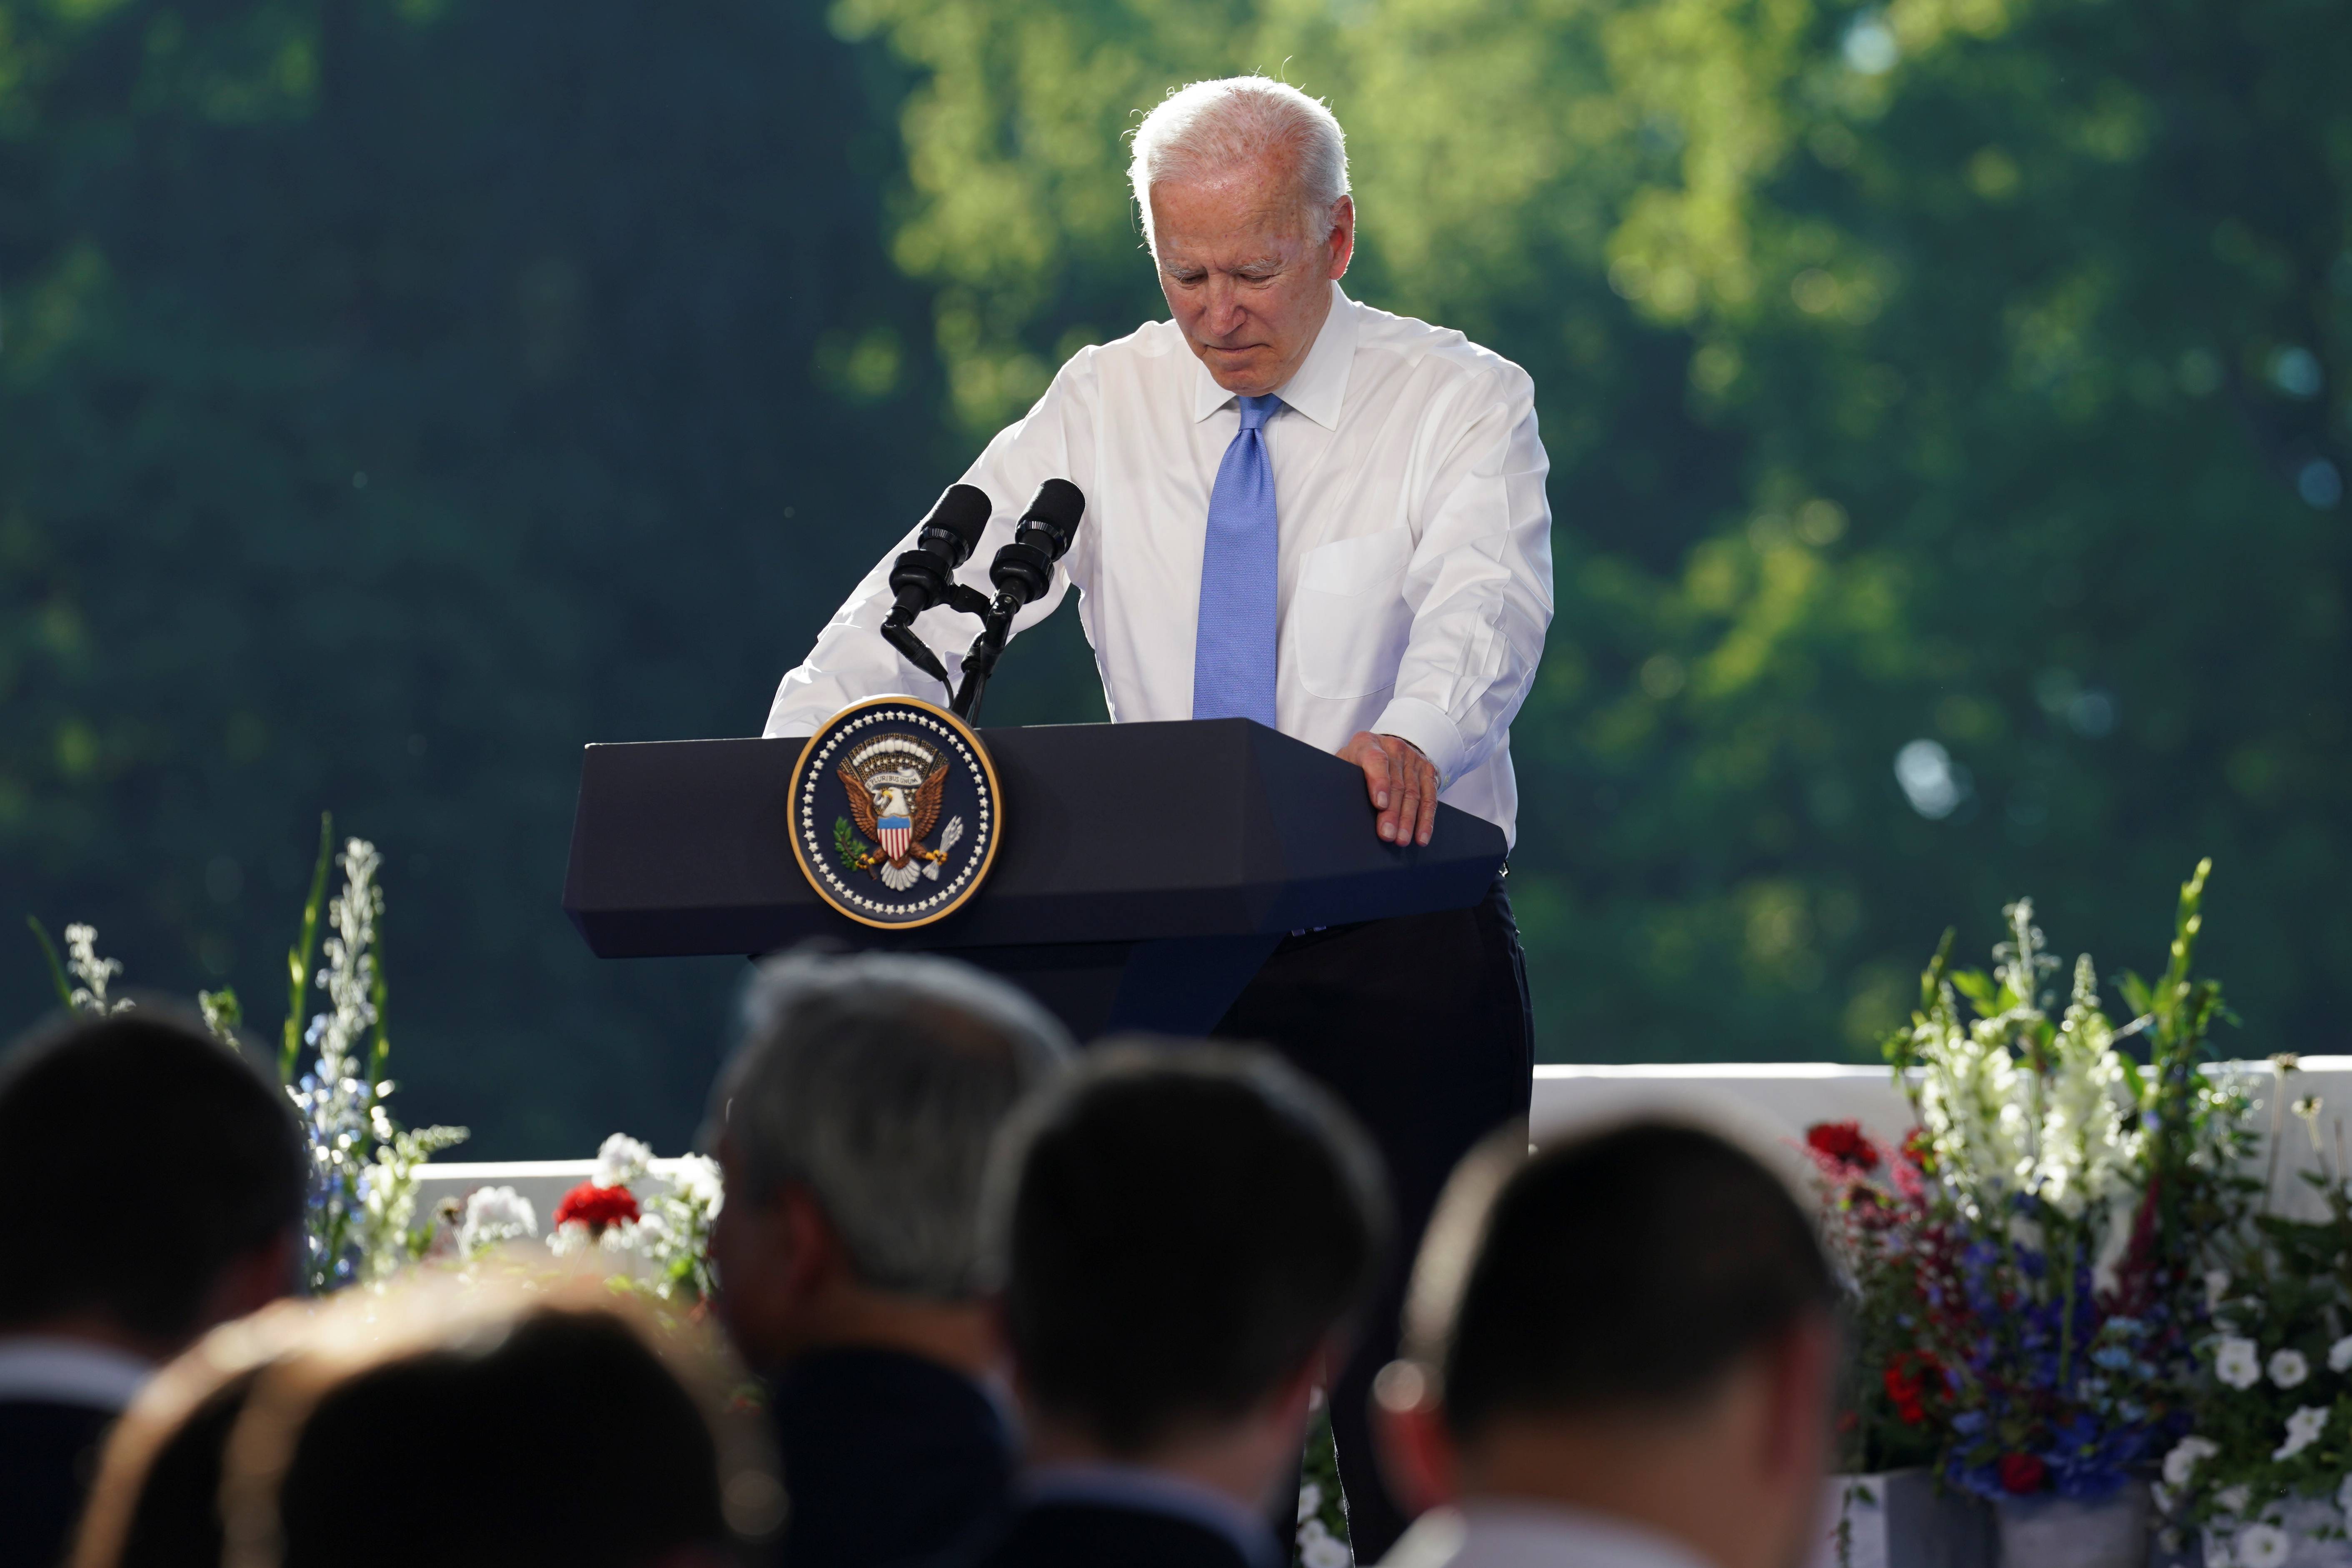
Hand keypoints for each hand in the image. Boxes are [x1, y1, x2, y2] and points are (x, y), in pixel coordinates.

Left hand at [1338, 731, 1436, 846]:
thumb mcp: (1345, 763)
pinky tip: (1421, 837)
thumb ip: (1342, 778)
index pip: (1375, 760)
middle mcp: (1394, 747)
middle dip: (1392, 813)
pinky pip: (1430, 798)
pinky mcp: (1428, 771)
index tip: (1379, 804)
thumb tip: (1335, 810)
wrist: (1385, 748)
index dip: (1379, 782)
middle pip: (1396, 784)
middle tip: (1387, 834)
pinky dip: (1426, 820)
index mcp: (1367, 743)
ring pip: (1414, 794)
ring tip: (1401, 840)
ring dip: (1409, 820)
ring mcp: (1413, 759)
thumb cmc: (1357, 763)